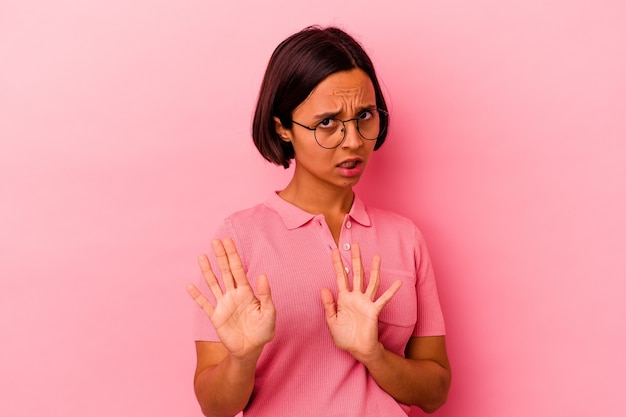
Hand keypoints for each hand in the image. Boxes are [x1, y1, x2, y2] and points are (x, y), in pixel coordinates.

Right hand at [187, 238, 275, 359]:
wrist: (251, 349)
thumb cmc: (263, 330)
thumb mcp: (269, 313)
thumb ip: (266, 295)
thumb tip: (262, 275)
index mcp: (246, 292)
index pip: (238, 269)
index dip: (233, 255)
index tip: (228, 241)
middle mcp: (233, 294)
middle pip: (225, 271)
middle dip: (221, 256)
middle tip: (215, 241)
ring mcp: (223, 304)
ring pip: (214, 284)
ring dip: (207, 271)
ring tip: (202, 257)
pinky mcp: (215, 316)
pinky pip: (204, 304)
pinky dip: (197, 296)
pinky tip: (190, 286)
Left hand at [320, 243, 401, 362]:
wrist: (358, 350)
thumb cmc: (345, 337)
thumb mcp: (331, 321)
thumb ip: (328, 305)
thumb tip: (323, 288)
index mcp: (344, 299)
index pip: (340, 277)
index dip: (337, 264)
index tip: (335, 250)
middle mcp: (356, 297)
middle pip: (356, 274)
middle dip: (356, 259)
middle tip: (356, 244)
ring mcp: (366, 302)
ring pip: (371, 282)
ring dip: (374, 270)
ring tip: (377, 257)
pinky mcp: (374, 310)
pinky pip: (383, 299)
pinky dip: (391, 291)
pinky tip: (398, 282)